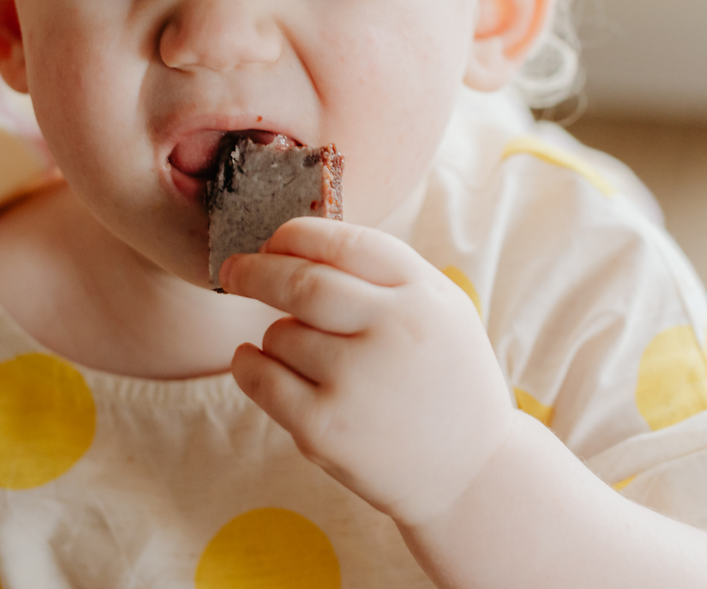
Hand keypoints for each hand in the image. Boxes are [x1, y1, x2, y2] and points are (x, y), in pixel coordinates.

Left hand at [222, 218, 515, 526]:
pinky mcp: (326, 428)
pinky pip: (261, 380)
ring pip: (280, 333)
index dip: (298, 235)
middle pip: (300, 283)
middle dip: (255, 271)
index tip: (274, 240)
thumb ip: (385, 275)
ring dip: (277, 335)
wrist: (472, 471)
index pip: (346, 244)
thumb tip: (299, 245)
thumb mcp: (443, 310)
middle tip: (234, 270)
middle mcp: (393, 331)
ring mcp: (357, 381)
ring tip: (304, 352)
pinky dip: (248, 365)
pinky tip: (253, 361)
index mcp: (424, 295)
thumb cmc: (446, 380)